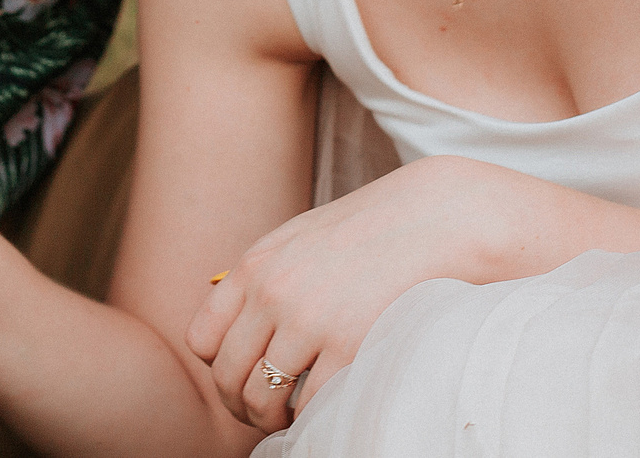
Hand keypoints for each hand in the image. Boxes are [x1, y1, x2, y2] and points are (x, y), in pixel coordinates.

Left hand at [188, 155, 518, 432]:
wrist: (437, 220)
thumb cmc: (372, 232)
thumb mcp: (302, 239)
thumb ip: (267, 276)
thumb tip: (236, 323)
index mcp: (256, 266)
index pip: (202, 340)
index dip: (220, 367)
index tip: (244, 375)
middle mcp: (272, 293)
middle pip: (227, 377)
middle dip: (241, 405)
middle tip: (265, 413)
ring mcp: (308, 321)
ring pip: (260, 400)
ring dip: (271, 420)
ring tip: (292, 417)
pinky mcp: (348, 346)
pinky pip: (308, 406)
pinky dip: (310, 418)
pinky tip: (324, 408)